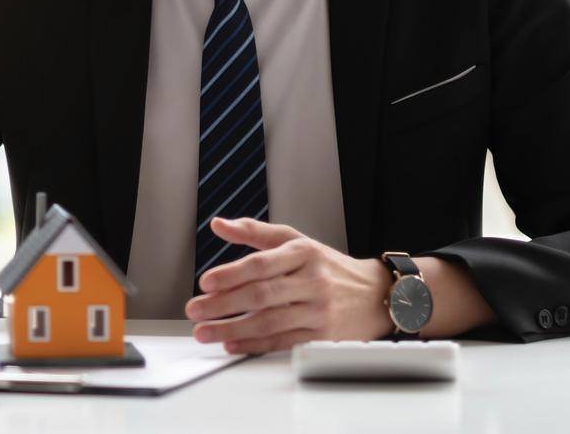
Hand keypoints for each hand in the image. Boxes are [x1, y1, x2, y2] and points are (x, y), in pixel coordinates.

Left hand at [184, 217, 392, 353]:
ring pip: (269, 322)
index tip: (205, 282)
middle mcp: (312, 281)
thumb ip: (255, 232)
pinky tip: (231, 344)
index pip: (261, 264)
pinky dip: (254, 344)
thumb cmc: (328, 266)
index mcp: (303, 253)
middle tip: (195, 309)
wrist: (375, 294)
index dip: (231, 274)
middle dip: (223, 304)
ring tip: (204, 331)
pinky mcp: (321, 336)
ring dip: (232, 328)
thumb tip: (218, 225)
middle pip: (261, 295)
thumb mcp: (296, 241)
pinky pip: (282, 342)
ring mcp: (318, 310)